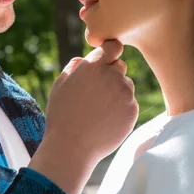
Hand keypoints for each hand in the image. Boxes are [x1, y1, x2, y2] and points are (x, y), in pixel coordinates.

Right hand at [29, 40, 137, 193]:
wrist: (71, 147)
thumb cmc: (62, 114)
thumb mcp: (60, 84)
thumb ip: (75, 65)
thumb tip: (87, 58)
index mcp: (93, 66)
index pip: (114, 46)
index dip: (110, 52)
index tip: (105, 60)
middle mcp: (112, 76)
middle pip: (120, 65)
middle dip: (111, 74)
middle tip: (96, 92)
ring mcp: (125, 94)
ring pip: (126, 85)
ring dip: (117, 91)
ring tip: (99, 108)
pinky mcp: (133, 110)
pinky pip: (130, 103)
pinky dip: (122, 108)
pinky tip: (106, 119)